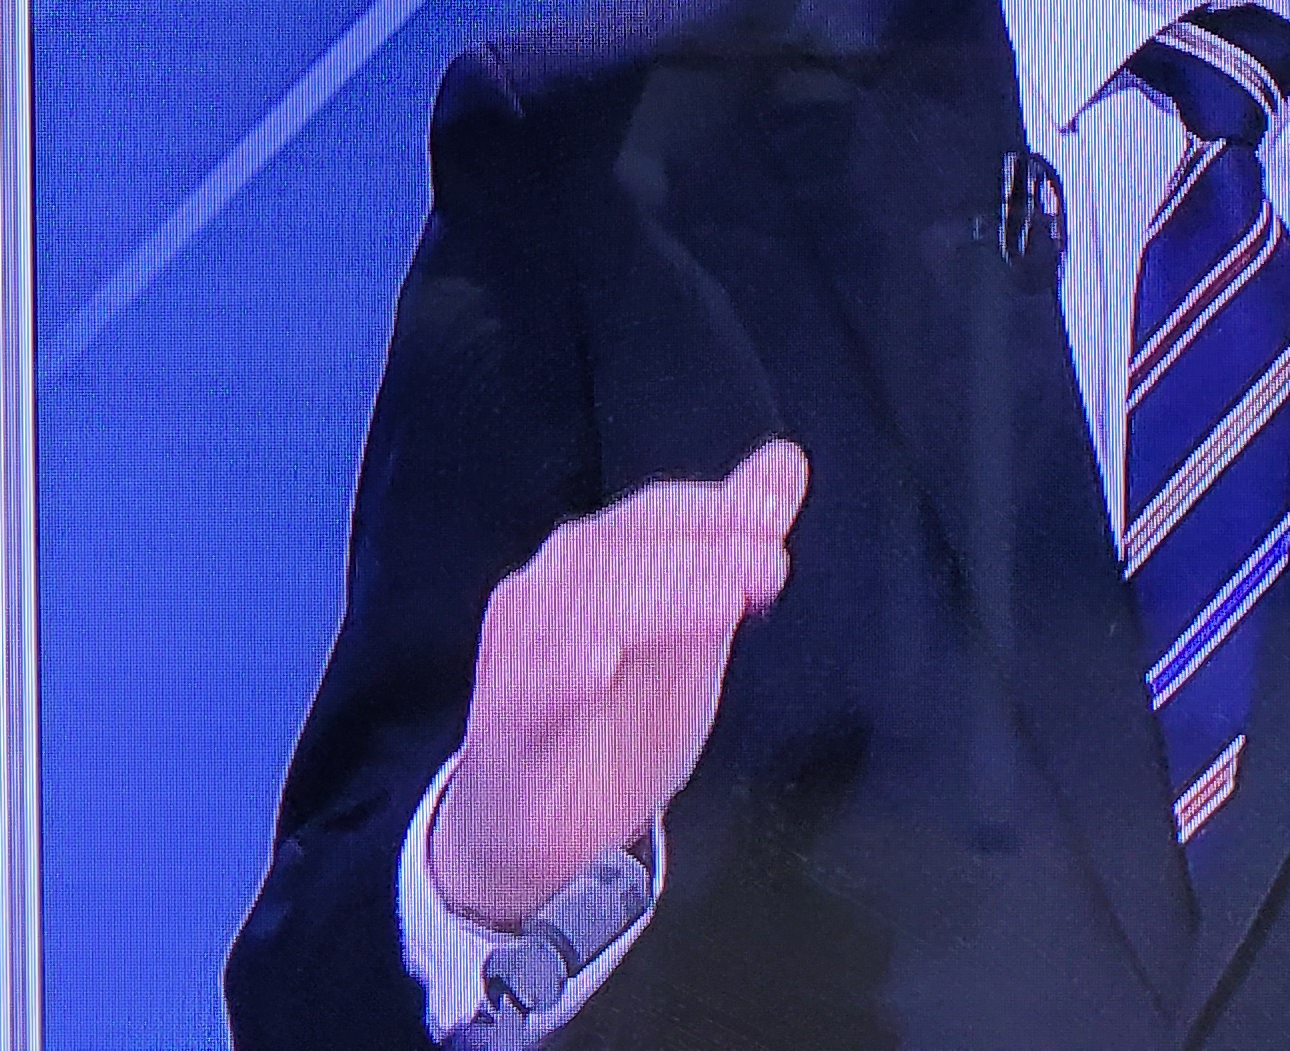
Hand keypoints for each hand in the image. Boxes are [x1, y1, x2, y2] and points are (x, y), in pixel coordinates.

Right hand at [427, 439, 807, 929]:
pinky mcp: (505, 726)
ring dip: (655, 602)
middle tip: (768, 561)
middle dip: (698, 553)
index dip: (710, 511)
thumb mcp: (689, 635)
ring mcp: (519, 658)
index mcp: (590, 566)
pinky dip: (564, 671)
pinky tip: (605, 663)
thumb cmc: (611, 720)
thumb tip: (784, 462)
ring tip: (721, 601)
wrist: (528, 827)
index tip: (773, 511)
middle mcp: (545, 595)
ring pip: (580, 613)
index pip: (650, 517)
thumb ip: (729, 553)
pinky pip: (529, 691)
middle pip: (615, 554)